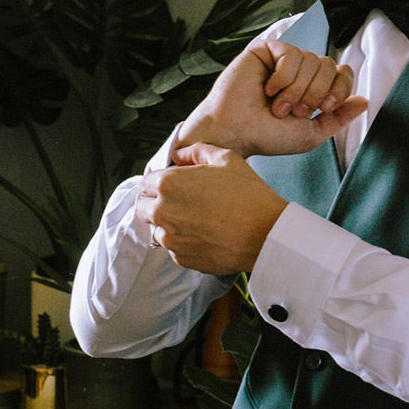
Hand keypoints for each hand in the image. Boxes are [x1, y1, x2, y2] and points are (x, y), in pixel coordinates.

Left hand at [137, 143, 286, 272]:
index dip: (160, 182)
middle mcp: (163, 212)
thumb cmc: (248, 195)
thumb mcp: (226, 159)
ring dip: (170, 223)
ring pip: (157, 229)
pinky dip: (184, 241)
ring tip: (198, 219)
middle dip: (158, 203)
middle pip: (143, 207)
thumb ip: (197, 151)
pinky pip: (174, 247)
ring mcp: (170, 238)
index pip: (145, 182)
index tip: (175, 185)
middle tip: (184, 202)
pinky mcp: (181, 258)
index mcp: (169, 184)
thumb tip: (181, 155)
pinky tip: (205, 234)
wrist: (265, 234)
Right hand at [175, 39, 367, 157]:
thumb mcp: (312, 133)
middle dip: (314, 93)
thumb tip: (364, 101)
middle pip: (329, 65)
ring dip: (296, 89)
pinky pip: (291, 54)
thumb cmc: (267, 136)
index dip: (339, 89)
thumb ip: (339, 117)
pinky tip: (267, 89)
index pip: (343, 73)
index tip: (324, 108)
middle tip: (293, 111)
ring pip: (311, 60)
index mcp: (313, 87)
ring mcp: (283, 59)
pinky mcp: (266, 50)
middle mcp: (300, 71)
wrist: (236, 133)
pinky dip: (283, 77)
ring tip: (277, 106)